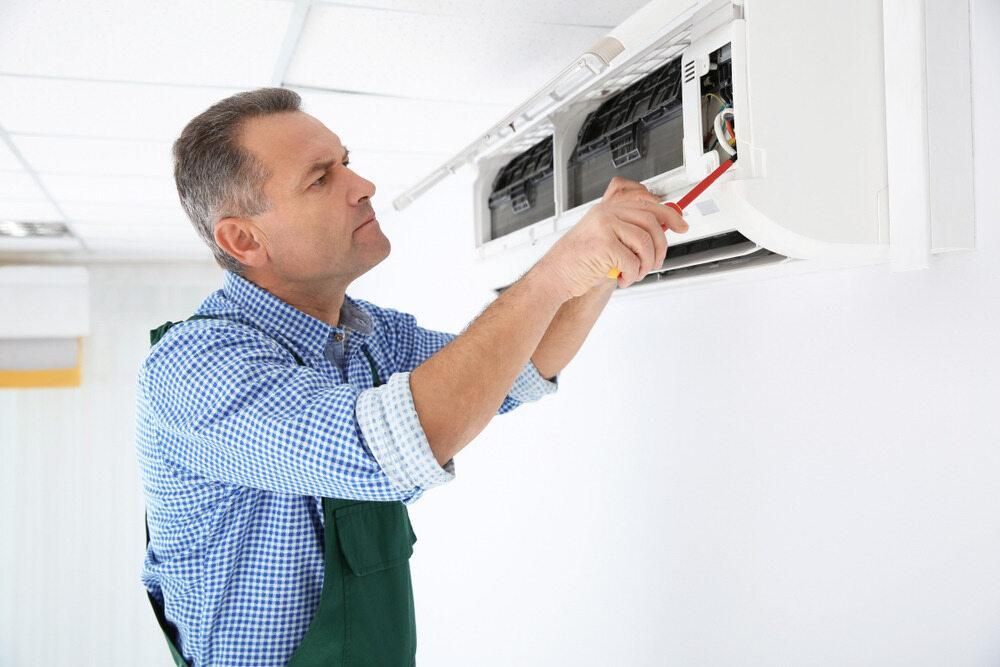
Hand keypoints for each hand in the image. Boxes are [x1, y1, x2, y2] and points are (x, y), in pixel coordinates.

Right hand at [535, 177, 688, 298]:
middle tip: (655, 262)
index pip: (647, 204)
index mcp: (608, 209)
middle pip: (651, 222)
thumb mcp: (605, 239)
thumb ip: (628, 231)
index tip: (681, 226)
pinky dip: (633, 274)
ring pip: (645, 242)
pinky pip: (632, 260)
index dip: (669, 215)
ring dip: (646, 264)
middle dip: (660, 247)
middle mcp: (606, 213)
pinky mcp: (603, 244)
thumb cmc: (579, 261)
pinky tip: (623, 278)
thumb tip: (661, 230)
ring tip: (636, 273)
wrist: (555, 275)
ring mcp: (604, 226)